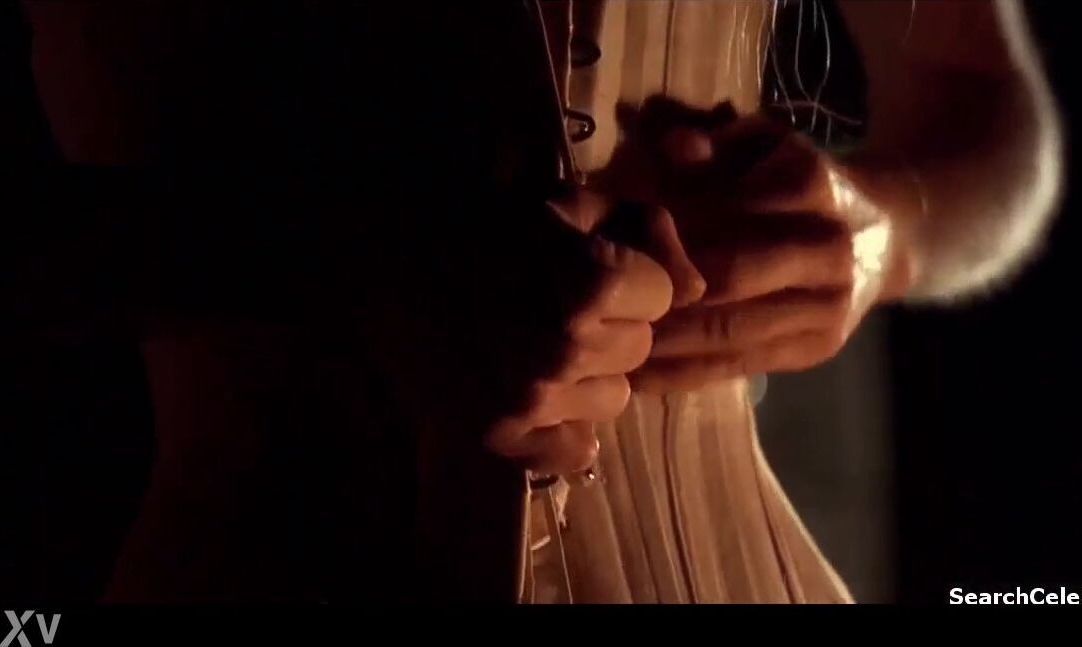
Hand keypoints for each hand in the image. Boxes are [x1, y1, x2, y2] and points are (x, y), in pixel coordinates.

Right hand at [483, 189, 703, 473]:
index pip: (661, 297)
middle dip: (612, 325)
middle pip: (638, 349)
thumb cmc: (487, 222)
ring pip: (611, 398)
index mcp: (590, 282)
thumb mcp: (573, 202)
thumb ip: (650, 232)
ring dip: (588, 374)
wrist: (385, 262)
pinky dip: (560, 429)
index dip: (631, 277)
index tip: (585, 265)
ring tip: (536, 341)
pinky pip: (573, 449)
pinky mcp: (501, 435)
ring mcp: (532, 398)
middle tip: (554, 302)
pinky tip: (530, 395)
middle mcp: (566, 347)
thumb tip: (696, 290)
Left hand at [599, 97, 909, 393]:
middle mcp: (824, 248)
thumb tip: (671, 147)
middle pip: (724, 279)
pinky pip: (742, 366)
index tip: (607, 253)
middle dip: (656, 296)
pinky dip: (686, 375)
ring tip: (605, 347)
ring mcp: (828, 306)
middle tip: (595, 307)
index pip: (721, 216)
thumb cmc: (803, 183)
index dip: (662, 239)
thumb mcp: (769, 143)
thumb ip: (717, 140)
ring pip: (729, 332)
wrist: (889, 235)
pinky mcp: (819, 348)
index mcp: (808, 185)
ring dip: (662, 345)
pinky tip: (641, 377)